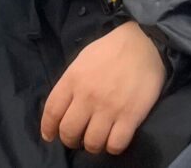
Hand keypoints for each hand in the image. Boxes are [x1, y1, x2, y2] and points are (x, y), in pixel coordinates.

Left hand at [40, 23, 165, 154]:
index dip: (48, 128)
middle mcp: (87, 96)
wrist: (143, 44)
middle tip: (77, 139)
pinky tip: (113, 140)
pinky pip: (116, 144)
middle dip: (70, 140)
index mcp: (73, 79)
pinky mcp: (130, 116)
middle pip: (69, 132)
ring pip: (92, 143)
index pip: (51, 111)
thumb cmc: (110, 50)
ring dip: (91, 146)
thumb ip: (71, 84)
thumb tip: (64, 108)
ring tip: (96, 140)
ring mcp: (109, 108)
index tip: (50, 135)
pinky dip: (112, 148)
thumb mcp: (81, 61)